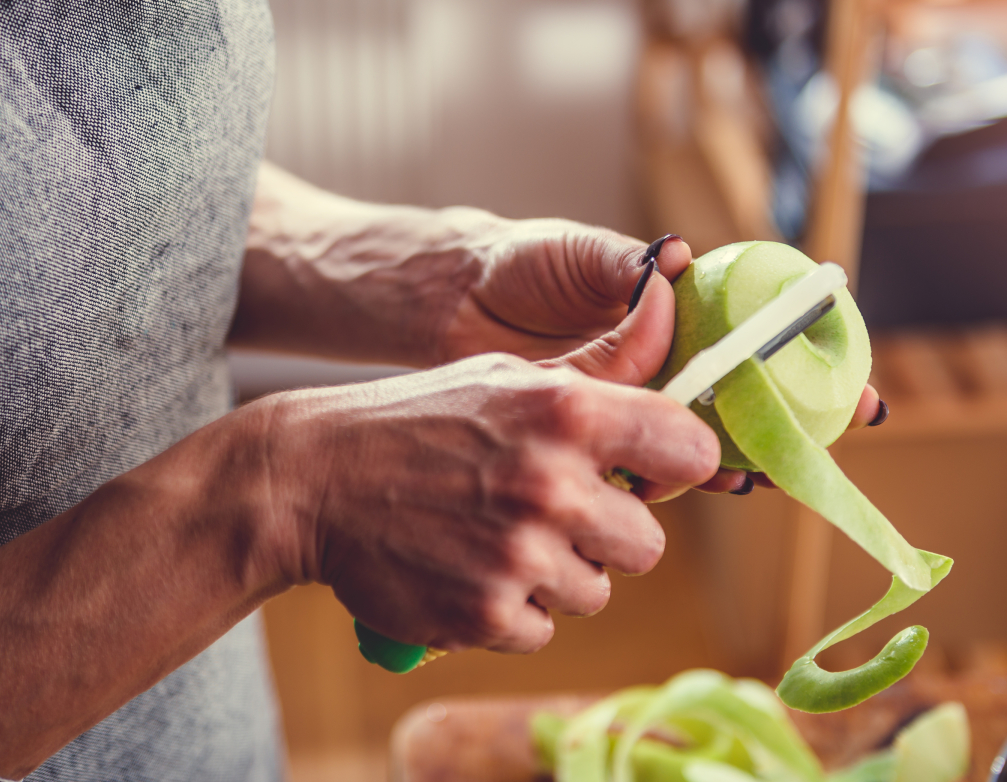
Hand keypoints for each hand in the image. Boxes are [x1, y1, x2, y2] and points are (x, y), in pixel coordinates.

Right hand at [268, 270, 718, 653]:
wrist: (315, 477)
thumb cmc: (421, 421)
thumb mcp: (504, 377)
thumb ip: (595, 392)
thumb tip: (682, 411)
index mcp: (568, 410)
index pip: (690, 450)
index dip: (677, 465)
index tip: (655, 471)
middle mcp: (553, 484)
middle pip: (648, 544)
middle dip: (608, 534)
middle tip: (551, 513)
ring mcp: (520, 555)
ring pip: (596, 591)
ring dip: (556, 574)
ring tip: (496, 537)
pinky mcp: (487, 613)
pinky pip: (542, 629)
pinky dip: (510, 609)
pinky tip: (468, 568)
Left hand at [435, 223, 887, 494]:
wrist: (450, 302)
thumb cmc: (517, 263)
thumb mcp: (575, 253)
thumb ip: (625, 267)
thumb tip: (678, 258)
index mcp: (672, 311)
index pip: (753, 332)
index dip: (807, 356)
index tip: (856, 386)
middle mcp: (663, 358)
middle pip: (744, 393)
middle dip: (797, 417)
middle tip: (838, 435)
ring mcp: (633, 400)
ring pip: (703, 434)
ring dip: (745, 454)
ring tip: (776, 467)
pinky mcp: (597, 435)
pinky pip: (647, 459)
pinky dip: (678, 475)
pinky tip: (708, 484)